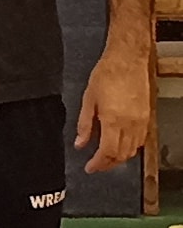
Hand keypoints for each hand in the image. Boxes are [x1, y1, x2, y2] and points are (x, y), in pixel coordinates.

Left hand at [75, 49, 150, 172]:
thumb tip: (80, 144)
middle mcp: (130, 124)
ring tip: (106, 157)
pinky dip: (130, 148)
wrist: (127, 60)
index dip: (98, 164)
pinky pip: (140, 141)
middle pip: (121, 155)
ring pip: (133, 150)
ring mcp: (141, 122)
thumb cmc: (107, 74)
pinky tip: (121, 145)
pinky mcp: (147, 117)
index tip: (89, 167)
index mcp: (113, 120)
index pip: (107, 153)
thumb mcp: (88, 99)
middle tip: (96, 165)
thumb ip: (84, 124)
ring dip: (119, 158)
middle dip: (108, 164)